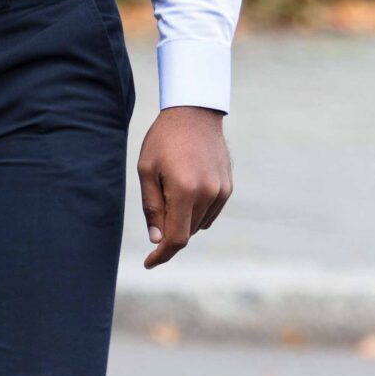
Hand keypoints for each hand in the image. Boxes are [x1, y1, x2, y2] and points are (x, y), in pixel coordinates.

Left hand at [137, 107, 231, 267]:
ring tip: (170, 192)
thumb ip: (152, 207)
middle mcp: (208, 194)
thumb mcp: (147, 171)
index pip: (176, 238)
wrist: (195, 113)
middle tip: (155, 212)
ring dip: (182, 222)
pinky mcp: (227, 188)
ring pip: (198, 225)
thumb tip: (157, 239)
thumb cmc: (164, 140)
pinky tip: (185, 191)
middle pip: (186, 233)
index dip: (162, 255)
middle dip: (168, 233)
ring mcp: (221, 191)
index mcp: (185, 191)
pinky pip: (209, 214)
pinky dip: (195, 213)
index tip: (149, 263)